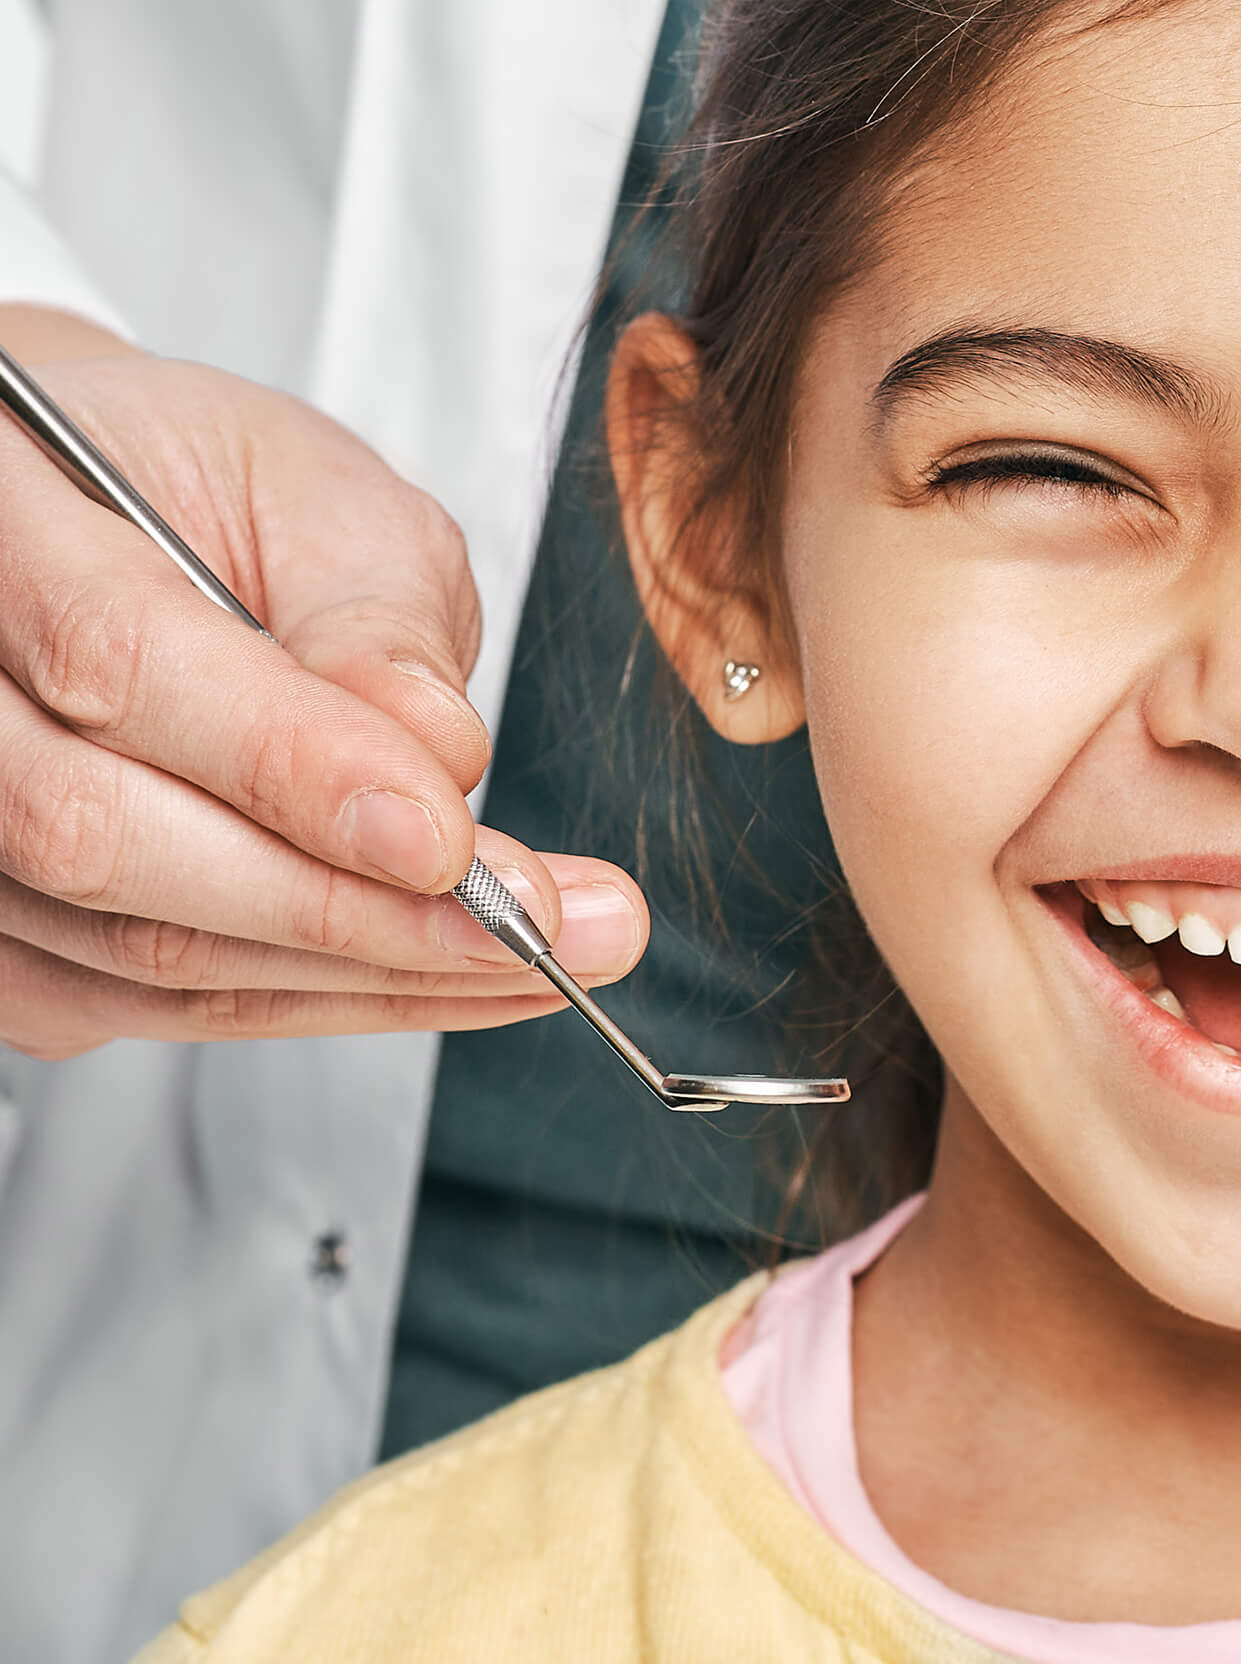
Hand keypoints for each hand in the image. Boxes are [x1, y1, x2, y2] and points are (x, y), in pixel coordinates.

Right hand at [0, 306, 648, 1059]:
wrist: (100, 529)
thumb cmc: (200, 488)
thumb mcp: (319, 495)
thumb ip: (373, 616)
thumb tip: (435, 758)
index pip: (118, 660)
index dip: (292, 766)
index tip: (453, 842)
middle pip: (102, 834)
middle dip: (351, 907)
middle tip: (545, 927)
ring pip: (133, 946)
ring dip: (361, 976)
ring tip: (541, 961)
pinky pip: (143, 1004)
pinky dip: (315, 1001)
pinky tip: (445, 977)